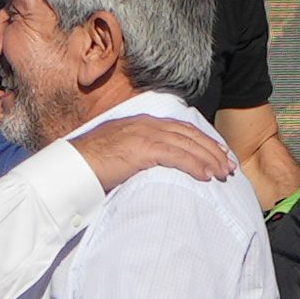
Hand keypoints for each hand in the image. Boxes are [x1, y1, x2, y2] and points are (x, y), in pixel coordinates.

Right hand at [70, 115, 235, 191]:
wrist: (71, 167)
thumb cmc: (88, 165)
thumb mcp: (117, 151)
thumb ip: (136, 152)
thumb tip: (150, 166)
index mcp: (140, 122)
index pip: (179, 128)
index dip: (201, 139)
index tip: (216, 152)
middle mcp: (146, 124)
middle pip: (189, 134)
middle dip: (212, 148)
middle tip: (228, 164)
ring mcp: (144, 135)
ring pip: (187, 144)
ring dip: (209, 159)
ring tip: (223, 173)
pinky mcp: (143, 150)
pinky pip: (177, 156)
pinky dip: (195, 165)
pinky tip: (206, 176)